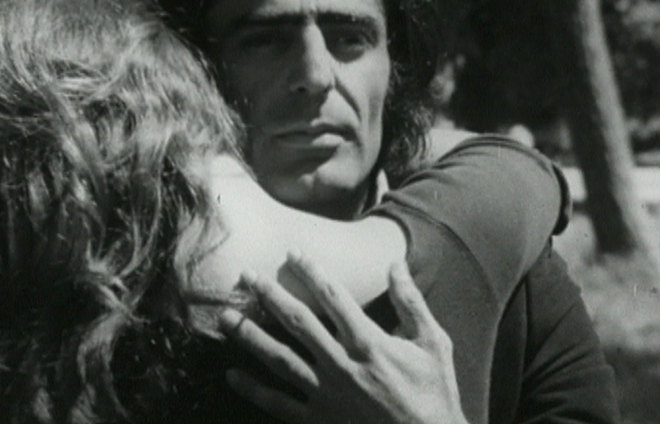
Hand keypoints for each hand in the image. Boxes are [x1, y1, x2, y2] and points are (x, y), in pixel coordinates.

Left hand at [220, 252, 468, 423]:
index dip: (311, 271)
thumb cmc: (433, 392)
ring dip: (251, 336)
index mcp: (370, 344)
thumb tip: (394, 264)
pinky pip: (279, 404)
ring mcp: (327, 395)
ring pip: (281, 360)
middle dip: (269, 296)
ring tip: (226, 317)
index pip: (333, 297)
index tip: (292, 252)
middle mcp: (343, 366)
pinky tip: (232, 374)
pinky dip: (254, 390)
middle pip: (298, 323)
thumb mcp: (433, 343)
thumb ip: (411, 301)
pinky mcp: (319, 421)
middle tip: (246, 276)